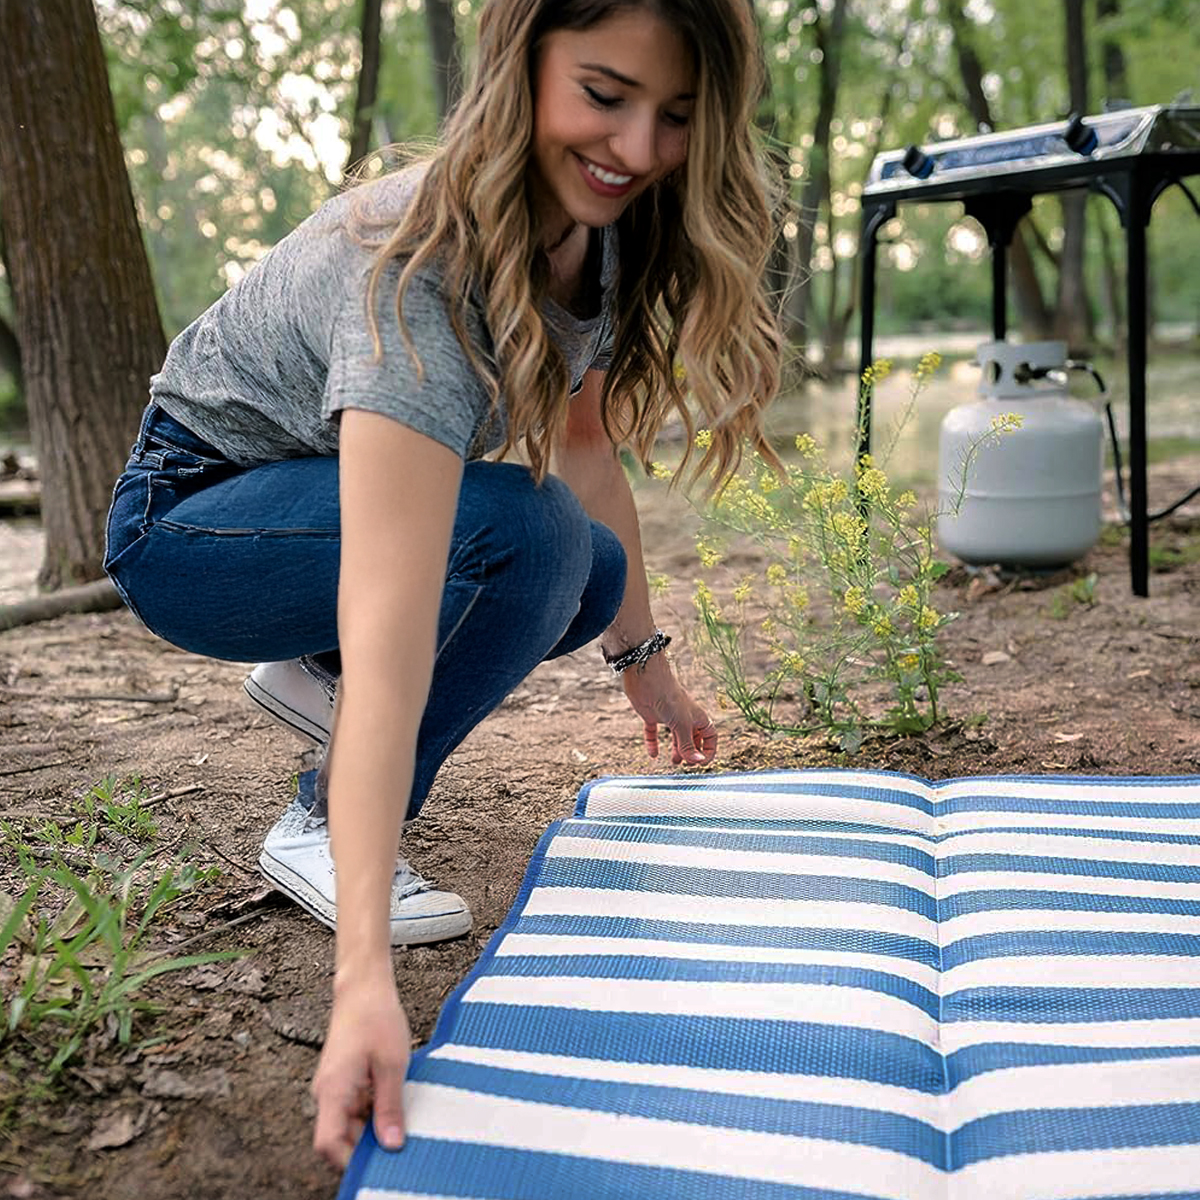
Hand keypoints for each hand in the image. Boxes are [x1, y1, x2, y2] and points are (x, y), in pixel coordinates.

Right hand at [312, 966, 410, 1169]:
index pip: (328, 1144)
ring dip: (372, 1128)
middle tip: (400, 1144)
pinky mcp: (343, 1080)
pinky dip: (372, 1112)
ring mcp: (334, 1086)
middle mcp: (327, 1093)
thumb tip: (391, 1146)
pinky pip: (354, 1108)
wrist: (363, 986)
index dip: (349, 1161)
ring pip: (349, 1124)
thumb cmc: (376, 1017)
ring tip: (401, 1120)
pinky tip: (395, 1103)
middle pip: (339, 1138)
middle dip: (367, 1146)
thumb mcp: (392, 1064)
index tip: (378, 1166)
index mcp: (333, 1091)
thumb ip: (389, 1107)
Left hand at [622, 655, 717, 765]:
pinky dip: (654, 743)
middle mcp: (684, 717)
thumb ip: (687, 745)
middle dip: (692, 752)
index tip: (702, 763)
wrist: (646, 677)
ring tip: (673, 762)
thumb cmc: (668, 696)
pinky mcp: (652, 714)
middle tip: (686, 765)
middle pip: (693, 738)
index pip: (710, 735)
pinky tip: (653, 755)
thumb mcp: (681, 724)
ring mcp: (668, 715)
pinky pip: (654, 732)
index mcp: (697, 717)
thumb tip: (698, 761)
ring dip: (676, 750)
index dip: (709, 749)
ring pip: (675, 736)